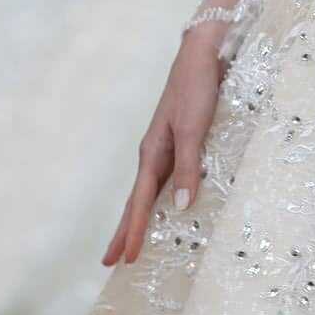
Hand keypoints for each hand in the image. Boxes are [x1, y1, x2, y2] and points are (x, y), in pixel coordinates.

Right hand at [102, 25, 224, 266]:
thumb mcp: (193, 128)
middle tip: (111, 261)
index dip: (134, 231)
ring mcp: (167, 145)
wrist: (203, 53)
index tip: (124, 259)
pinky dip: (162, 197)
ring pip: (150, 190)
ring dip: (141, 216)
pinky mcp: (182, 138)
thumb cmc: (197, 88)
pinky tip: (169, 203)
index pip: (141, 202)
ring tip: (133, 239)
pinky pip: (167, 177)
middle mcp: (156, 152)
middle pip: (137, 200)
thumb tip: (181, 208)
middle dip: (125, 230)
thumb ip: (187, 167)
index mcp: (153, 152)